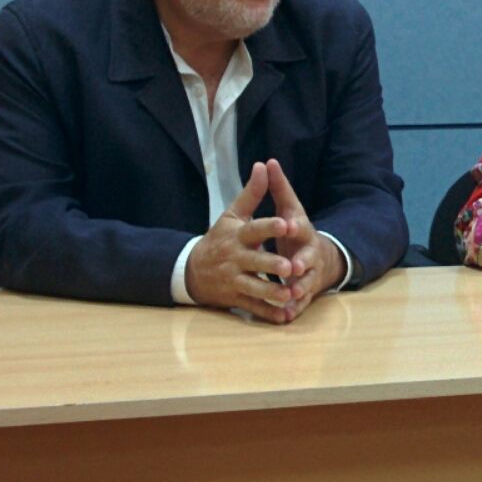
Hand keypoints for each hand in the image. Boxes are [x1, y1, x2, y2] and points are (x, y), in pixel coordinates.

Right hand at [185, 161, 298, 321]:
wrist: (192, 269)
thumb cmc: (220, 238)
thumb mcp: (232, 215)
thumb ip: (252, 193)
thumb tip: (263, 164)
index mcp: (237, 236)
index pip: (254, 229)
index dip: (270, 227)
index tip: (287, 224)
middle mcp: (235, 258)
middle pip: (254, 262)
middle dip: (271, 266)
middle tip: (289, 266)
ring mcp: (234, 280)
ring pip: (254, 288)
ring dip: (271, 292)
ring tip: (289, 294)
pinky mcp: (235, 298)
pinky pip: (252, 307)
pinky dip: (267, 313)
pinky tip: (283, 316)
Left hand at [265, 158, 346, 321]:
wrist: (322, 258)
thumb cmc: (298, 231)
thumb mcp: (291, 208)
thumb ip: (279, 188)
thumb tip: (269, 161)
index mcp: (302, 233)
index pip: (300, 228)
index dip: (294, 227)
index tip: (288, 225)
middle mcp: (308, 254)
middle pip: (308, 258)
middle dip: (302, 263)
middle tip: (293, 267)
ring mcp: (309, 274)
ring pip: (306, 283)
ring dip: (300, 289)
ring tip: (291, 294)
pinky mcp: (305, 292)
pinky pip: (300, 302)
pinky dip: (294, 309)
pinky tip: (285, 315)